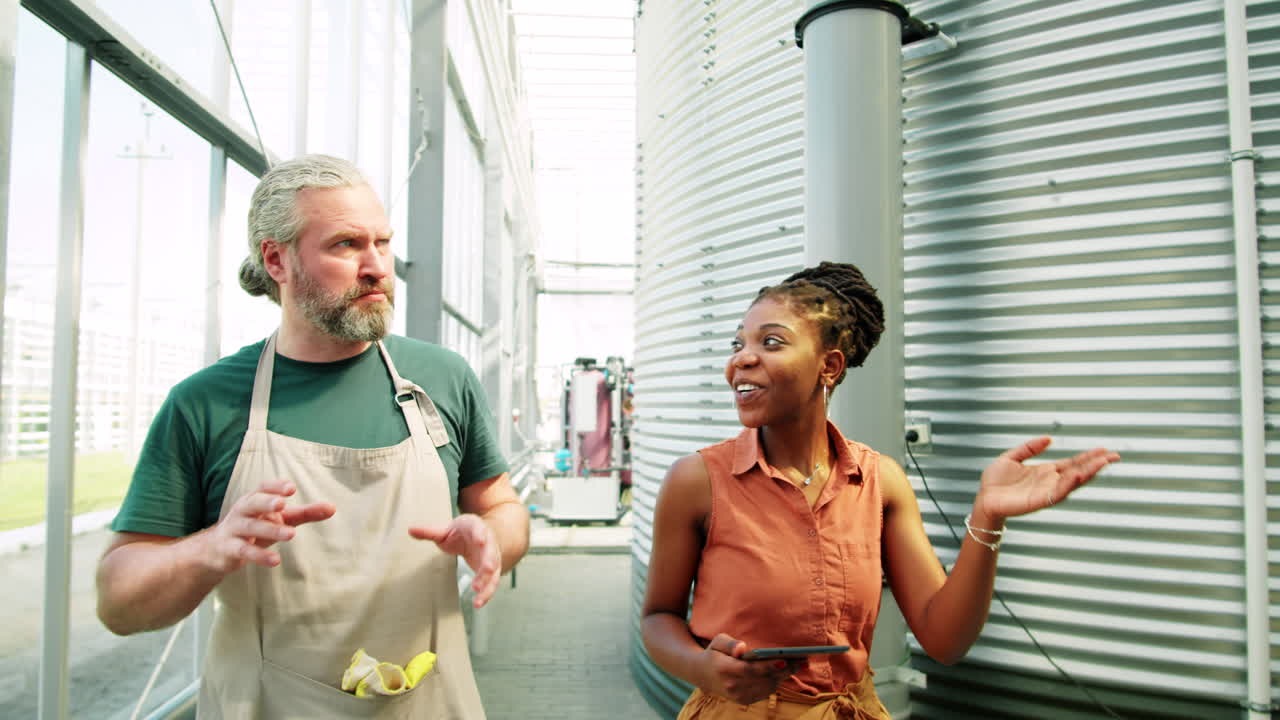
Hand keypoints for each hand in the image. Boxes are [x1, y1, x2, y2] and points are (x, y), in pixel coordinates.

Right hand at [201, 480, 335, 573]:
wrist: (218, 551)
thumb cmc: (256, 528)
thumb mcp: (280, 519)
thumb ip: (305, 513)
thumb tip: (333, 508)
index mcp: (254, 499)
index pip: (263, 488)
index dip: (276, 487)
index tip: (291, 488)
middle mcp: (242, 511)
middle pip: (252, 503)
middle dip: (267, 502)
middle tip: (283, 504)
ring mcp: (234, 530)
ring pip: (250, 527)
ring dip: (270, 530)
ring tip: (291, 534)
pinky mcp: (229, 549)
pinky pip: (244, 551)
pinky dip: (259, 556)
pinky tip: (275, 561)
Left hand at [409, 515, 501, 607]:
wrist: (479, 537)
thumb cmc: (460, 532)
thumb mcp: (445, 530)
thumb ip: (429, 532)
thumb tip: (410, 530)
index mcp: (476, 527)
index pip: (480, 529)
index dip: (481, 534)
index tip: (480, 540)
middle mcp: (488, 542)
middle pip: (491, 552)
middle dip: (489, 561)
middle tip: (486, 570)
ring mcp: (492, 557)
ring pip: (493, 571)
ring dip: (487, 583)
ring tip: (478, 596)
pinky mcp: (492, 571)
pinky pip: (491, 583)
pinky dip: (486, 593)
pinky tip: (478, 603)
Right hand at [696, 634, 805, 705]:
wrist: (703, 674)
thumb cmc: (714, 653)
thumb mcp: (717, 641)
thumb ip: (730, 644)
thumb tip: (742, 648)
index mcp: (724, 670)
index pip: (750, 669)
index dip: (768, 667)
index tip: (784, 661)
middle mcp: (732, 686)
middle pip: (764, 679)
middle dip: (785, 670)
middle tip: (803, 660)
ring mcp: (739, 696)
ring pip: (768, 686)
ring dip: (785, 676)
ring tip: (800, 663)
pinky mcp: (745, 700)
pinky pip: (765, 691)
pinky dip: (777, 681)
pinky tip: (787, 671)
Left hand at [975, 437, 1119, 521]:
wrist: (984, 498)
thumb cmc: (996, 481)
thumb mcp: (1012, 457)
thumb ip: (1029, 447)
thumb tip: (1049, 438)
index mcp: (1046, 471)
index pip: (1073, 463)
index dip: (1088, 457)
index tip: (1105, 450)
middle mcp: (1051, 481)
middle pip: (1079, 472)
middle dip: (1096, 464)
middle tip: (1114, 456)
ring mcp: (1047, 492)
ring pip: (1072, 483)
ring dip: (1088, 473)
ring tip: (1102, 463)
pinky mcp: (1039, 501)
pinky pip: (1057, 493)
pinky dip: (1068, 485)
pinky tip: (1078, 476)